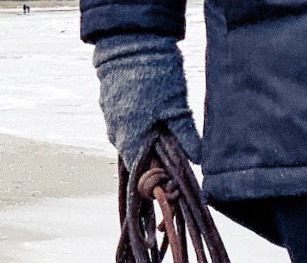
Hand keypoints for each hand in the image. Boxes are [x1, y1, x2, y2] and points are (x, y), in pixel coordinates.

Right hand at [93, 34, 202, 167]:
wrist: (131, 40)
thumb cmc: (155, 76)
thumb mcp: (177, 109)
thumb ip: (186, 138)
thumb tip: (198, 160)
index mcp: (130, 141)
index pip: (141, 175)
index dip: (158, 179)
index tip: (173, 176)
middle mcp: (115, 133)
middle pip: (137, 157)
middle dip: (155, 157)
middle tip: (175, 149)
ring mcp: (109, 116)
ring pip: (130, 138)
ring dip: (147, 138)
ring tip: (165, 127)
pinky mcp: (108, 102)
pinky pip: (124, 122)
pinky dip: (138, 122)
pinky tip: (152, 112)